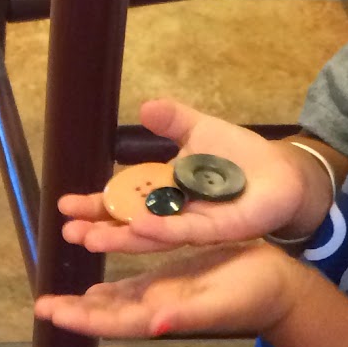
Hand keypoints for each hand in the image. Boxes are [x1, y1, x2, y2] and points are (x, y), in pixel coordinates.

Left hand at [33, 244, 301, 339]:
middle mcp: (157, 308)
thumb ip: (185, 316)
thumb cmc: (254, 296)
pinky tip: (96, 287)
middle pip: (107, 313)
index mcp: (163, 315)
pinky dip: (112, 288)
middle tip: (41, 305)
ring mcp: (165, 294)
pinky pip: (135, 285)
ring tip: (56, 297)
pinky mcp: (175, 279)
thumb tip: (152, 326)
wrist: (282, 289)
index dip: (80, 319)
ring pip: (116, 300)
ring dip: (87, 301)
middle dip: (74, 310)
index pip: (112, 321)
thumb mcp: (220, 303)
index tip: (50, 312)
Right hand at [58, 99, 313, 255]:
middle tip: (68, 231)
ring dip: (123, 237)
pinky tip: (141, 226)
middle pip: (130, 225)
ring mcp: (194, 226)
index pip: (121, 203)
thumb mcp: (201, 131)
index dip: (94, 206)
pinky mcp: (219, 229)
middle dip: (99, 229)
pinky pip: (188, 231)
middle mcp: (173, 216)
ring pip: (153, 235)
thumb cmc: (241, 157)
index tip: (63, 205)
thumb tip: (145, 107)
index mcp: (164, 195)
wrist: (284, 173)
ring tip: (92, 238)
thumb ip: (173, 121)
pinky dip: (163, 229)